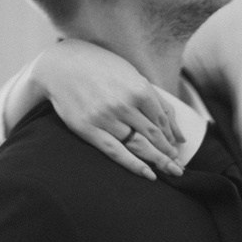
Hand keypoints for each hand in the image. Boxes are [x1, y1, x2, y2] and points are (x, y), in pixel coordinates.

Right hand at [29, 39, 184, 179]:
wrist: (61, 66)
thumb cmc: (101, 69)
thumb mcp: (133, 76)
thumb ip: (159, 103)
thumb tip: (181, 135)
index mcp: (138, 88)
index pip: (162, 120)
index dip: (171, 137)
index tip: (176, 148)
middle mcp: (124, 104)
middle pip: (154, 135)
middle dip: (169, 153)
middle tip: (179, 167)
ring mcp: (106, 118)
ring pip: (138, 145)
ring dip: (157, 160)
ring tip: (170, 171)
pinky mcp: (89, 129)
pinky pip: (116, 152)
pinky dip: (134, 165)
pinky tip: (148, 175)